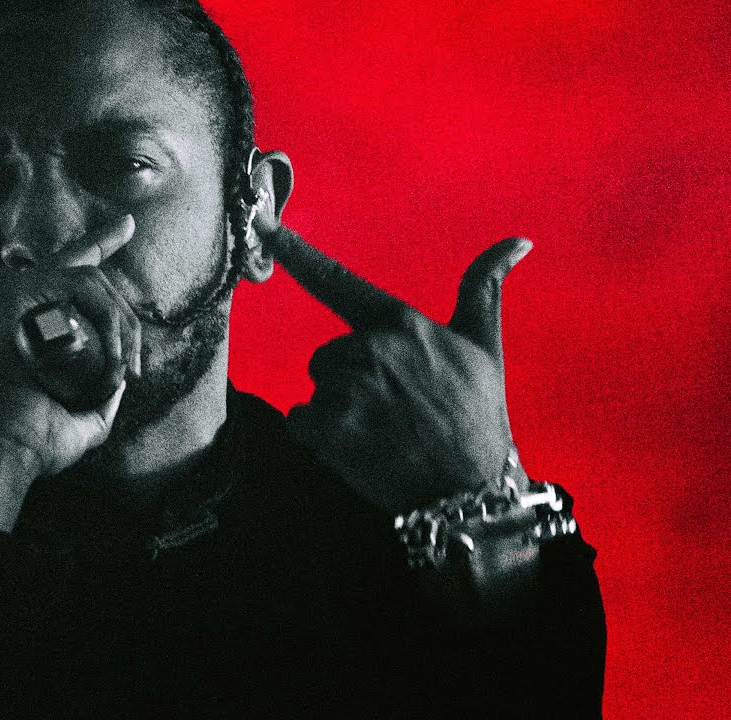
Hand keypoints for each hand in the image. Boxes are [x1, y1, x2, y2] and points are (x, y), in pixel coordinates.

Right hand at [0, 216, 141, 530]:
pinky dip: (108, 323)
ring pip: (89, 280)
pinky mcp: (8, 292)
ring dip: (120, 326)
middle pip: (83, 272)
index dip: (99, 244)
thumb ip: (99, 393)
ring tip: (125, 367)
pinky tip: (110, 360)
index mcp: (8, 315)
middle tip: (135, 362)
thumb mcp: (77, 413)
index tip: (127, 226)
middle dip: (124, 315)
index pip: (62, 268)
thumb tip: (120, 378)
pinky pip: (81, 286)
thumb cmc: (29, 443)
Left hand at [268, 227, 531, 514]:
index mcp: (401, 324)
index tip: (261, 223)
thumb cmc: (476, 414)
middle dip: (349, 380)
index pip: (336, 280)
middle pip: (327, 356)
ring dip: (337, 411)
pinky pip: (300, 421)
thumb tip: (520, 241)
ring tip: (381, 430)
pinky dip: (319, 438)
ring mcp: (349, 389)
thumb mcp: (484, 346)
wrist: (469, 489)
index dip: (294, 250)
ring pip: (316, 389)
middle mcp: (371, 350)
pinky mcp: (329, 427)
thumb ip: (483, 288)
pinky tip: (358, 448)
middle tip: (392, 408)